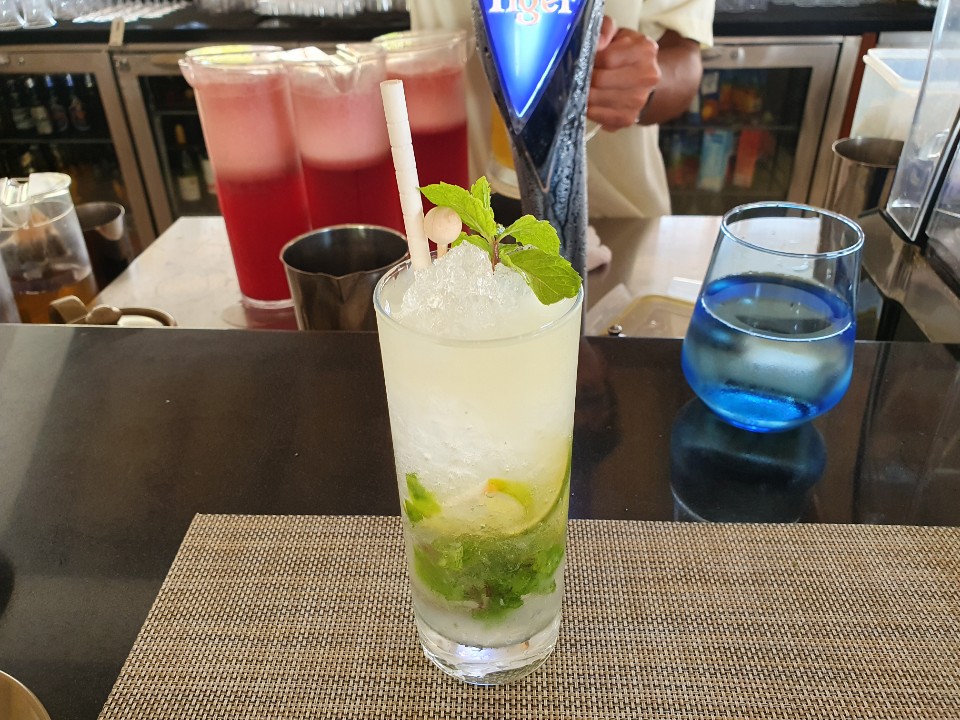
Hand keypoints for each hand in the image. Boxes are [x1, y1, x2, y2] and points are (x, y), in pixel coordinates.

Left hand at [587, 16, 660, 130]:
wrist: (644, 79)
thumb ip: (606, 30)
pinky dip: (590, 110)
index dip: (591, 60)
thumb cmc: (625, 54)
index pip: (607, 58)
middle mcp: (647, 76)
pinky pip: (600, 117)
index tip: (586, 60)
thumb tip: (597, 44)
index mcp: (645, 51)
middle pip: (601, 81)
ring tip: (583, 88)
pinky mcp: (628, 118)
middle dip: (586, 78)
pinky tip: (590, 103)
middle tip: (581, 76)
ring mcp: (639, 100)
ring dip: (585, 95)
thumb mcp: (618, 34)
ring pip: (598, 100)